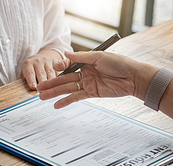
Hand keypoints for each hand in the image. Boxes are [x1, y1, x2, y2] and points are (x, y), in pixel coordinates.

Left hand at [19, 49, 62, 89]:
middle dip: (42, 84)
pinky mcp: (56, 62)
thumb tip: (19, 92)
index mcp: (28, 64)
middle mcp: (38, 61)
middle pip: (41, 74)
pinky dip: (59, 80)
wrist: (40, 58)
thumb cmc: (30, 70)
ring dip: (52, 83)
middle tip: (42, 93)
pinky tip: (59, 86)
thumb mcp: (23, 73)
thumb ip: (21, 82)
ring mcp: (48, 61)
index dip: (31, 80)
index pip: (29, 73)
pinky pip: (58, 72)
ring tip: (51, 92)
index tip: (33, 87)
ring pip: (51, 74)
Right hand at [37, 51, 157, 108]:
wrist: (134, 78)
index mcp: (86, 62)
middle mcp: (84, 73)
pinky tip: (56, 104)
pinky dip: (66, 101)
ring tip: (41, 97)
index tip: (53, 69)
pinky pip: (75, 97)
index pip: (68, 65)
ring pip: (67, 88)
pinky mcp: (91, 93)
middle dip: (51, 83)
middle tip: (39, 88)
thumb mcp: (99, 57)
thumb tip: (65, 54)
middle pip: (64, 79)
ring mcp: (87, 83)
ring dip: (54, 92)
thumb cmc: (120, 63)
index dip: (59, 68)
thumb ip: (81, 57)